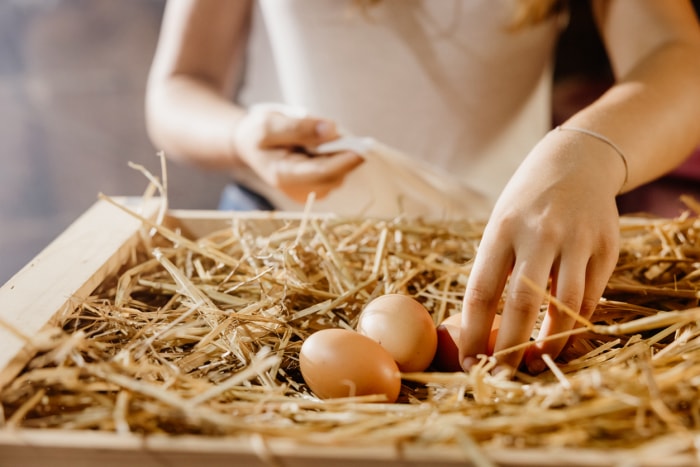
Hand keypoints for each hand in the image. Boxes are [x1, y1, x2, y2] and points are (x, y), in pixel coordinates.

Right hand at [233, 108, 364, 202]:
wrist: (250, 146)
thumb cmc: (258, 133)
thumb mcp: (271, 123)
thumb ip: (300, 127)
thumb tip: (331, 130)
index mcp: (283, 175)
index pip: (322, 172)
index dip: (345, 160)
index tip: (363, 147)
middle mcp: (297, 190)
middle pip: (334, 177)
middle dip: (343, 155)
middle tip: (337, 132)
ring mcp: (307, 193)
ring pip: (338, 177)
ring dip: (339, 157)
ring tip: (318, 140)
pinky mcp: (315, 190)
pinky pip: (335, 176)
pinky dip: (335, 160)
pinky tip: (320, 150)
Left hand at [459, 129, 623, 374]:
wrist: (577, 162)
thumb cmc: (526, 203)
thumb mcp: (500, 224)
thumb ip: (495, 269)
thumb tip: (482, 329)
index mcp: (502, 229)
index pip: (483, 290)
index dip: (474, 332)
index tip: (469, 360)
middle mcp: (540, 233)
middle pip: (524, 303)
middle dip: (510, 348)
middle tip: (503, 375)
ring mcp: (577, 240)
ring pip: (566, 307)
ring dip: (550, 342)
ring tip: (536, 361)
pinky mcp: (607, 248)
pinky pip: (591, 298)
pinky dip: (575, 323)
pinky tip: (561, 335)